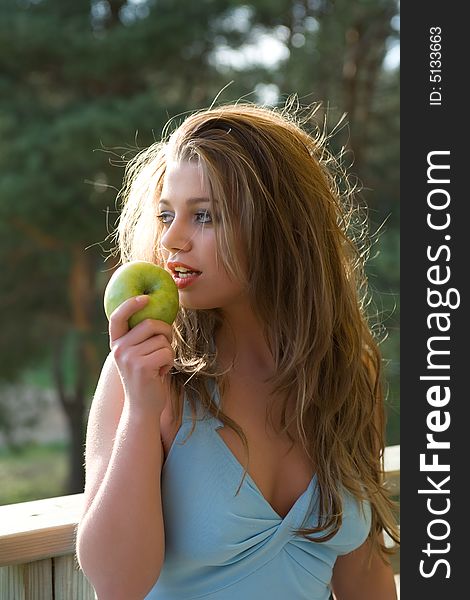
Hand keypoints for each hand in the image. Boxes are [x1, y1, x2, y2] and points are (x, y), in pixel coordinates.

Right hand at [109, 295, 174, 415]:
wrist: (142, 408)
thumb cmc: (146, 377)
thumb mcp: (137, 355)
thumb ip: (140, 337)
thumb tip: (156, 310)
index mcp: (116, 344)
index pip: (118, 317)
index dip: (130, 304)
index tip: (145, 298)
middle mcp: (119, 349)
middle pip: (150, 324)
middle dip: (165, 332)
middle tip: (165, 346)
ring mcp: (129, 358)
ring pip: (162, 339)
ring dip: (168, 351)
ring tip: (158, 366)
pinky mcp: (143, 367)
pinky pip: (167, 352)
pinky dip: (170, 362)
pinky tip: (160, 373)